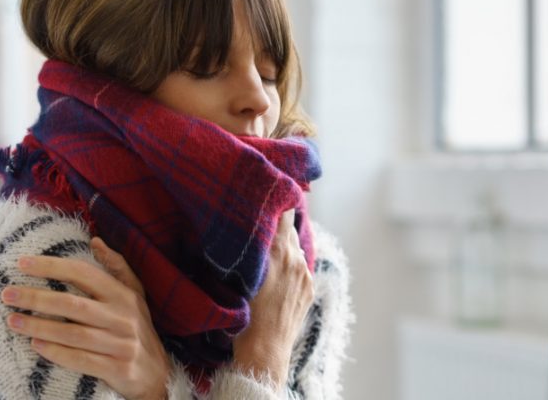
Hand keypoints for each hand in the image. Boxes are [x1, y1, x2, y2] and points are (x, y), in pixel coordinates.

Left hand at [1, 236, 170, 399]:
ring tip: (13, 321)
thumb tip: (96, 241)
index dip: (52, 266)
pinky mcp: (117, 369)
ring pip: (73, 334)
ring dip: (39, 327)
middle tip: (8, 294)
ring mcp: (122, 344)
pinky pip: (81, 360)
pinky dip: (57, 353)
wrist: (156, 373)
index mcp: (124, 295)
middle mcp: (124, 317)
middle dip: (37, 298)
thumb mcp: (134, 294)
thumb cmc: (137, 328)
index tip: (22, 264)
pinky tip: (36, 346)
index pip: (84, 273)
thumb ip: (117, 267)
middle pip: (73, 304)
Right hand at [232, 209, 314, 390]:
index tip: (267, 194)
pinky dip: (290, 263)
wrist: (264, 352)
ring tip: (267, 248)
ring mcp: (305, 275)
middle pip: (290, 227)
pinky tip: (277, 271)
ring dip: (284, 245)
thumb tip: (245, 230)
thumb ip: (248, 250)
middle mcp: (296, 259)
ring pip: (295, 248)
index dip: (277, 200)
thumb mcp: (238, 277)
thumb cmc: (243, 317)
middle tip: (260, 218)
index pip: (284, 212)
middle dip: (277, 223)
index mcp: (278, 252)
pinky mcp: (309, 289)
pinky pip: (300, 266)